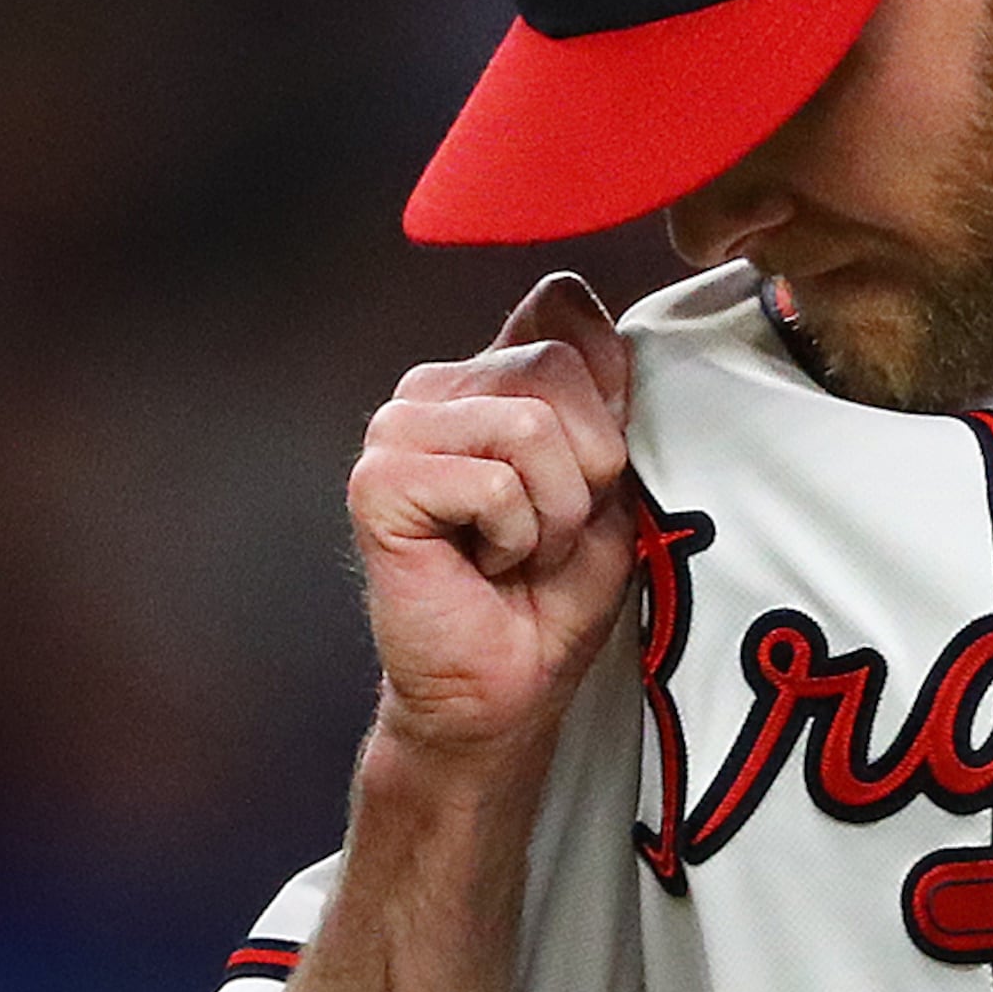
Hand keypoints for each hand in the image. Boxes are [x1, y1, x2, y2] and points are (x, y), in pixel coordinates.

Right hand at [351, 273, 636, 759]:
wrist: (508, 684)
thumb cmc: (558, 589)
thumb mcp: (613, 482)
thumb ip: (607, 398)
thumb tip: (595, 316)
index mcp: (492, 372)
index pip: (564, 306)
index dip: (607, 393)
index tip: (596, 470)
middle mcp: (436, 384)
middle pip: (558, 368)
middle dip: (589, 469)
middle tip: (554, 528)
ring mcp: (398, 428)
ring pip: (529, 426)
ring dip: (555, 513)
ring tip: (521, 549)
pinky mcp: (379, 482)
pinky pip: (492, 483)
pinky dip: (515, 537)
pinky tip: (485, 564)